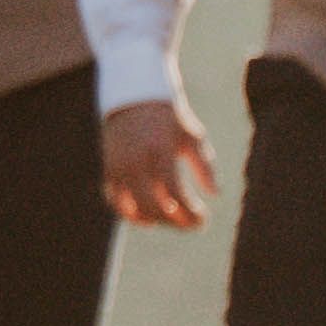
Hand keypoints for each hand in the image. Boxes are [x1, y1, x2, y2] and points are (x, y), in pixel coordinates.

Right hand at [102, 100, 220, 227]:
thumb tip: (215, 194)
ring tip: (174, 220)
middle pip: (155, 207)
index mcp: (161, 152)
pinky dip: (131, 215)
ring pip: (135, 209)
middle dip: (176, 221)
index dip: (190, 212)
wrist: (135, 100)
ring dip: (157, 221)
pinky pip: (117, 202)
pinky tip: (150, 221)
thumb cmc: (171, 120)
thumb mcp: (193, 137)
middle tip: (191, 225)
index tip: (202, 219)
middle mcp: (137, 162)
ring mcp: (120, 168)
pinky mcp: (109, 171)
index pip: (175, 194)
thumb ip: (204, 166)